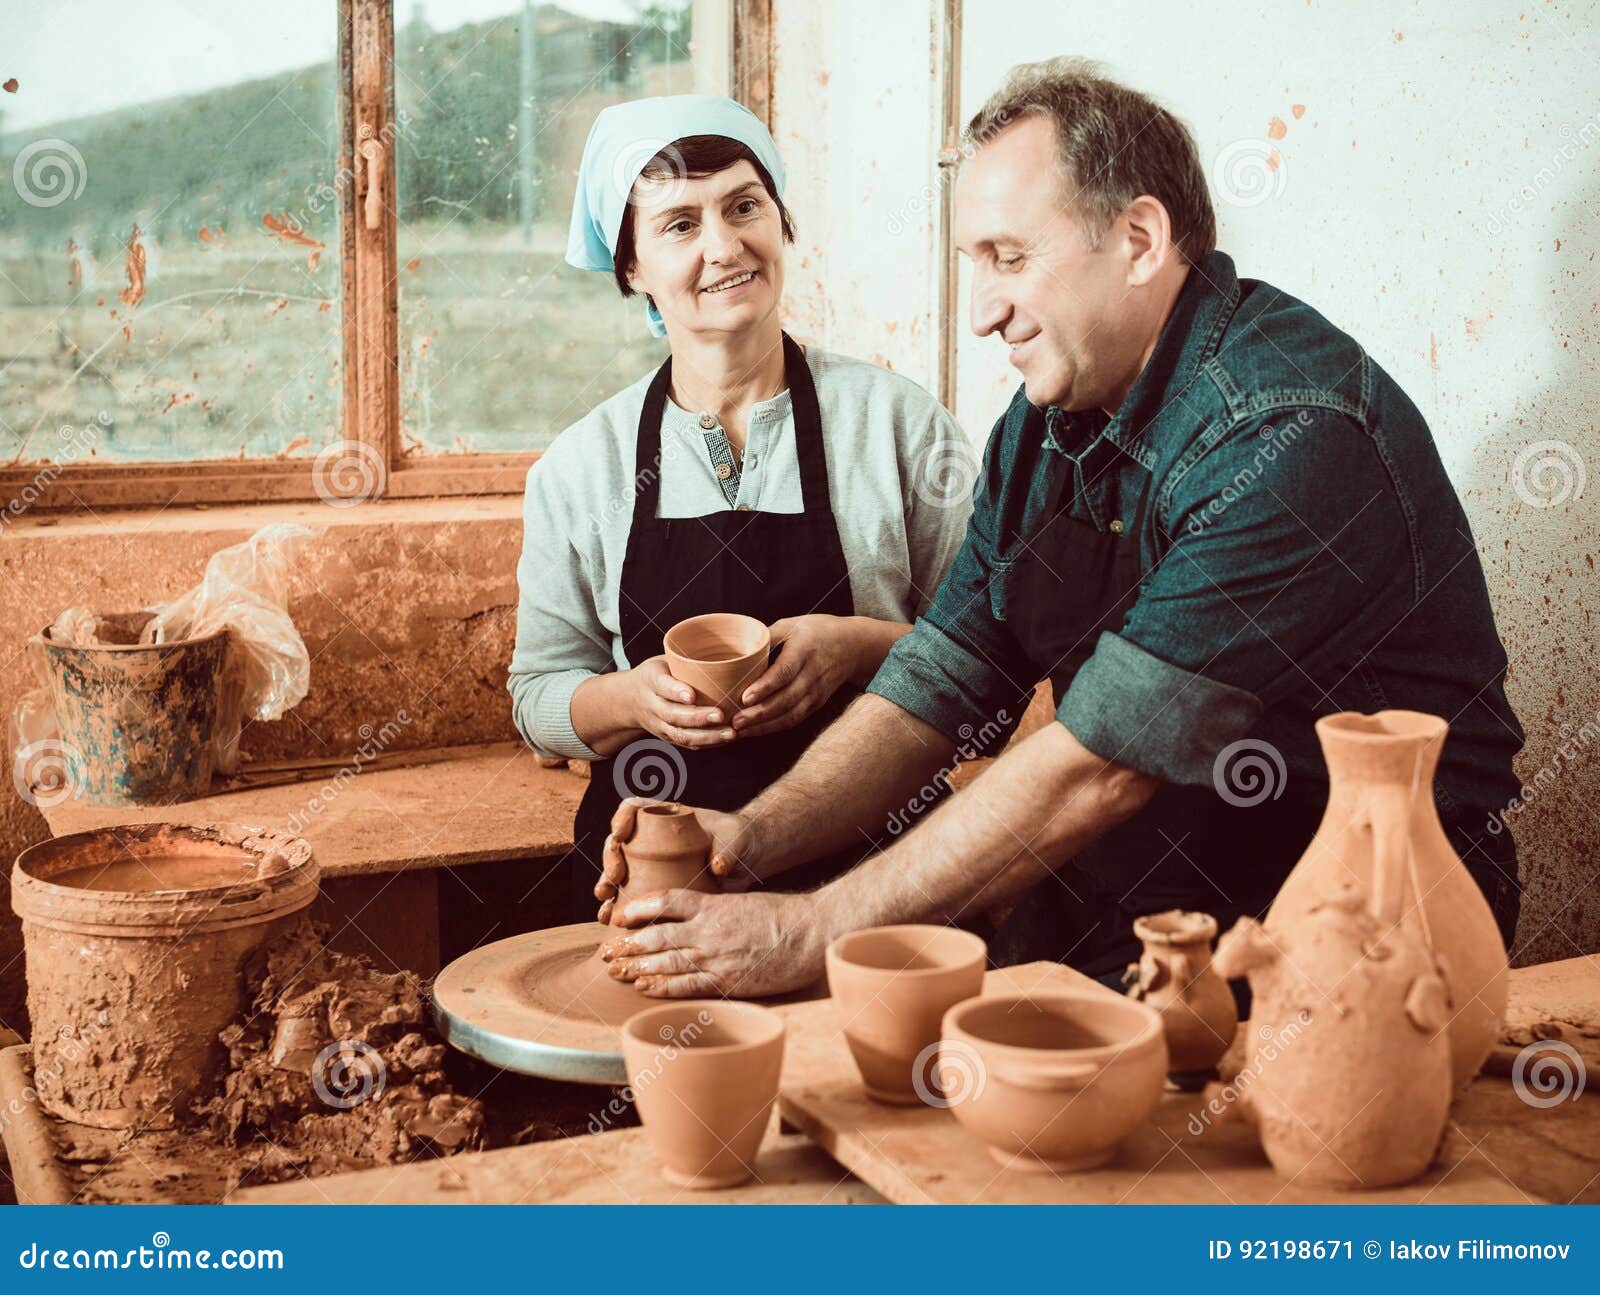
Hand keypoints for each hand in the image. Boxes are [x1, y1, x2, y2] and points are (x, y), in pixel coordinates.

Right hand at [592, 799, 762, 922]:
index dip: (622, 818)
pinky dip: (616, 905)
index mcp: (666, 816)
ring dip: (606, 883)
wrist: (744, 861)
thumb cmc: (737, 839)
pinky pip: (628, 894)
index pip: (634, 807)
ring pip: (617, 869)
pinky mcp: (654, 886)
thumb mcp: (735, 839)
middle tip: (615, 876)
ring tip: (604, 898)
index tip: (621, 834)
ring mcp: (650, 863)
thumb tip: (717, 867)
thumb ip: (728, 850)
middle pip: (619, 841)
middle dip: (610, 857)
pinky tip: (608, 918)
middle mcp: (651, 838)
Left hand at [599, 888, 828, 997]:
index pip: (666, 900)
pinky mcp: (728, 981)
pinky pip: (688, 985)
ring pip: (667, 960)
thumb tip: (688, 916)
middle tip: (607, 950)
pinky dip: (663, 986)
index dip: (638, 907)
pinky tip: (645, 987)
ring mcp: (717, 957)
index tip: (619, 915)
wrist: (811, 934)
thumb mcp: (743, 901)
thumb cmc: (782, 916)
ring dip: (637, 966)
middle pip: (657, 934)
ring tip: (615, 970)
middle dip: (628, 943)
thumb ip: (714, 908)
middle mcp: (710, 930)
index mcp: (714, 905)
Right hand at [629, 656, 735, 748]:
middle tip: (720, 715)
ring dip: (707, 736)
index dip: (676, 692)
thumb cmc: (656, 674)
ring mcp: (659, 725)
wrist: (629, 699)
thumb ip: (682, 660)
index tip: (692, 695)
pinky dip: (708, 743)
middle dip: (698, 717)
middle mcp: (652, 706)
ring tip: (730, 733)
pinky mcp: (667, 737)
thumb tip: (717, 651)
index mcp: (651, 680)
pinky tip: (726, 739)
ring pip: (681, 734)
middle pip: (673, 715)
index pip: (662, 686)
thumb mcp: (662, 660)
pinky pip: (687, 743)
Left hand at [731, 615, 862, 738]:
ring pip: (790, 715)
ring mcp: (816, 693)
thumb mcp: (790, 625)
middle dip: (759, 713)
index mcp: (804, 650)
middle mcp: (812, 674)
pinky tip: (754, 731)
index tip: (745, 697)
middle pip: (786, 699)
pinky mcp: (816, 704)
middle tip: (735, 720)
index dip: (765, 686)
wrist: (852, 646)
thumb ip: (765, 637)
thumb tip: (736, 652)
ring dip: (764, 726)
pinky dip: (773, 728)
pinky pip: (794, 720)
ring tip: (740, 729)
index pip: (785, 671)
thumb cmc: (815, 632)